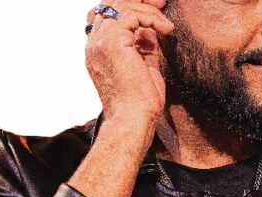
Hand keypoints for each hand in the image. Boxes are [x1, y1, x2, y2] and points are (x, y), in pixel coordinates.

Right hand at [84, 0, 174, 127]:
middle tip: (160, 2)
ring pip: (119, 5)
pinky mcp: (112, 43)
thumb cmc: (140, 102)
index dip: (129, 7)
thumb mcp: (144, 67)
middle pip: (109, 4)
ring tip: (166, 23)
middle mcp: (94, 44)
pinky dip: (151, 18)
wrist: (133, 119)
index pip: (105, 15)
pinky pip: (131, 14)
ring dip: (147, 9)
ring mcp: (100, 42)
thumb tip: (151, 30)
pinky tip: (166, 29)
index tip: (154, 8)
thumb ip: (144, 46)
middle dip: (138, 1)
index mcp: (98, 50)